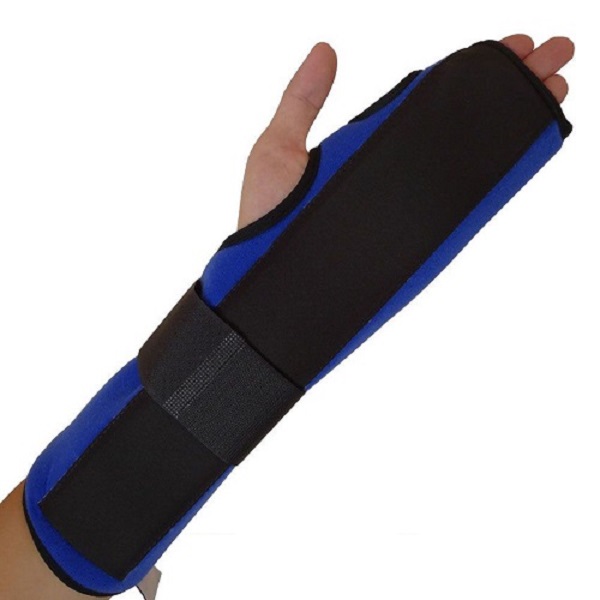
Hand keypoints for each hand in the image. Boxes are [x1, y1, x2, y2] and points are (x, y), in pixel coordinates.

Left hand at [238, 34, 574, 228]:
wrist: (271, 283)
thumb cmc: (265, 219)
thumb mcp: (279, 149)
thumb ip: (301, 100)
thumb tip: (326, 48)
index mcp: (368, 145)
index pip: (430, 101)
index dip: (473, 72)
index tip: (511, 45)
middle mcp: (396, 173)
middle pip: (462, 124)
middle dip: (511, 87)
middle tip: (555, 55)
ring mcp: (409, 206)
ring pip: (471, 157)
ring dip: (517, 120)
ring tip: (557, 88)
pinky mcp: (417, 239)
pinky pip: (463, 203)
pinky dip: (498, 174)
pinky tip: (527, 144)